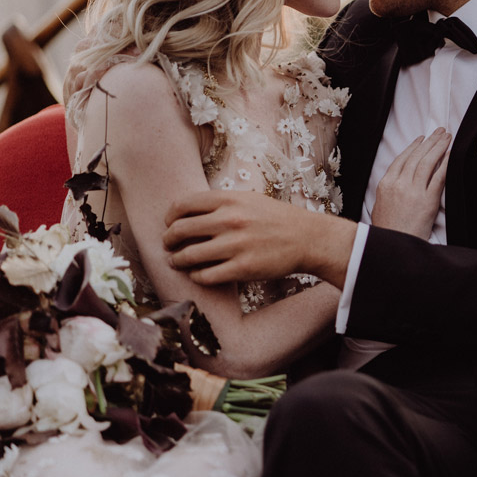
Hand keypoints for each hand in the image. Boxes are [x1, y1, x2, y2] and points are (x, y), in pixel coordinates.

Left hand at [163, 191, 355, 287]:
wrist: (308, 238)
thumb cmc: (277, 219)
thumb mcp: (249, 199)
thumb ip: (220, 203)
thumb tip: (186, 212)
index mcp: (230, 200)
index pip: (183, 205)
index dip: (170, 217)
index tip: (169, 224)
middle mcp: (230, 220)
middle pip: (180, 230)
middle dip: (168, 240)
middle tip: (168, 245)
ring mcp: (236, 245)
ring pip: (188, 256)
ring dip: (177, 261)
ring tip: (177, 262)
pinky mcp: (243, 268)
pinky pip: (205, 276)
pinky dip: (196, 276)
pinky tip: (198, 274)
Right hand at [371, 129, 450, 237]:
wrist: (393, 247)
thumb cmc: (388, 231)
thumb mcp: (380, 207)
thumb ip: (389, 191)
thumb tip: (399, 181)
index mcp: (385, 184)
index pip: (401, 159)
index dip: (413, 147)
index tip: (422, 139)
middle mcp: (398, 184)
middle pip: (416, 156)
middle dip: (430, 142)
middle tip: (440, 132)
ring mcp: (413, 192)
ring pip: (427, 162)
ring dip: (439, 147)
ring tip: (447, 137)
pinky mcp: (427, 201)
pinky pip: (439, 177)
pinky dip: (446, 164)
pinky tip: (452, 155)